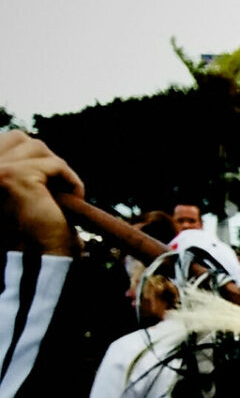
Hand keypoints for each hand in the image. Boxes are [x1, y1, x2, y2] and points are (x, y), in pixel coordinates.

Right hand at [0, 131, 82, 255]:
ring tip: (63, 194)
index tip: (46, 179)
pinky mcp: (17, 176)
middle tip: (56, 186)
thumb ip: (20, 164)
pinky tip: (74, 199)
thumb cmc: (34, 230)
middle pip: (19, 138)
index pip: (7, 139)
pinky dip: (71, 180)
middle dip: (43, 157)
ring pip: (38, 148)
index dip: (31, 155)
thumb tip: (26, 140)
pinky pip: (56, 164)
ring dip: (58, 169)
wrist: (41, 259)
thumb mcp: (21, 189)